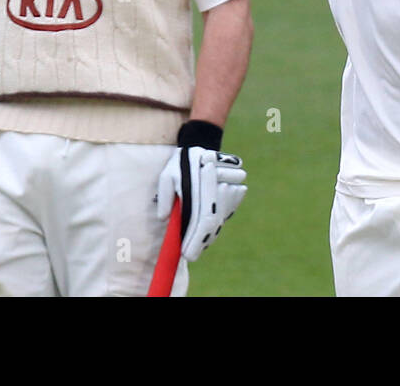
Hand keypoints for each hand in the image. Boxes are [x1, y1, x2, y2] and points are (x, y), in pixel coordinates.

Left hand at [156, 146, 246, 260]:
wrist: (203, 143)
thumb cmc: (180, 163)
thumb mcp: (167, 175)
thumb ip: (165, 197)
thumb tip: (164, 218)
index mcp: (199, 184)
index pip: (201, 217)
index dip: (196, 238)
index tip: (187, 254)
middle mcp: (217, 186)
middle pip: (213, 221)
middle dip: (202, 241)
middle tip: (191, 255)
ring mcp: (229, 186)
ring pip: (222, 217)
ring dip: (210, 233)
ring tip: (198, 244)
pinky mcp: (235, 187)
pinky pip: (228, 210)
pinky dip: (218, 222)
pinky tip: (208, 230)